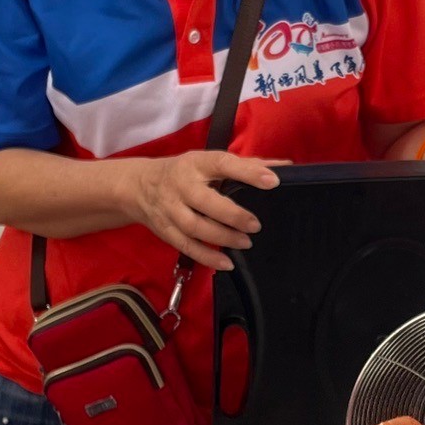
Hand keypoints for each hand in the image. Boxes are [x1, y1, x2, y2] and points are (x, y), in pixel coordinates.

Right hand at [123, 150, 278, 271]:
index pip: (222, 163)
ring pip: (195, 226)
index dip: (248, 172)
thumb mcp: (209, 161)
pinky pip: (186, 246)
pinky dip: (206, 257)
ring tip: (245, 242)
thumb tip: (286, 166)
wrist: (138, 186)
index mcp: (196, 163)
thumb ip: (247, 164)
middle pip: (205, 201)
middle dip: (232, 214)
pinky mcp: (166, 230)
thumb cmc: (185, 172)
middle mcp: (181, 185)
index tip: (273, 181)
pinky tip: (226, 263)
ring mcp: (171, 209)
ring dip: (221, 237)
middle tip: (256, 224)